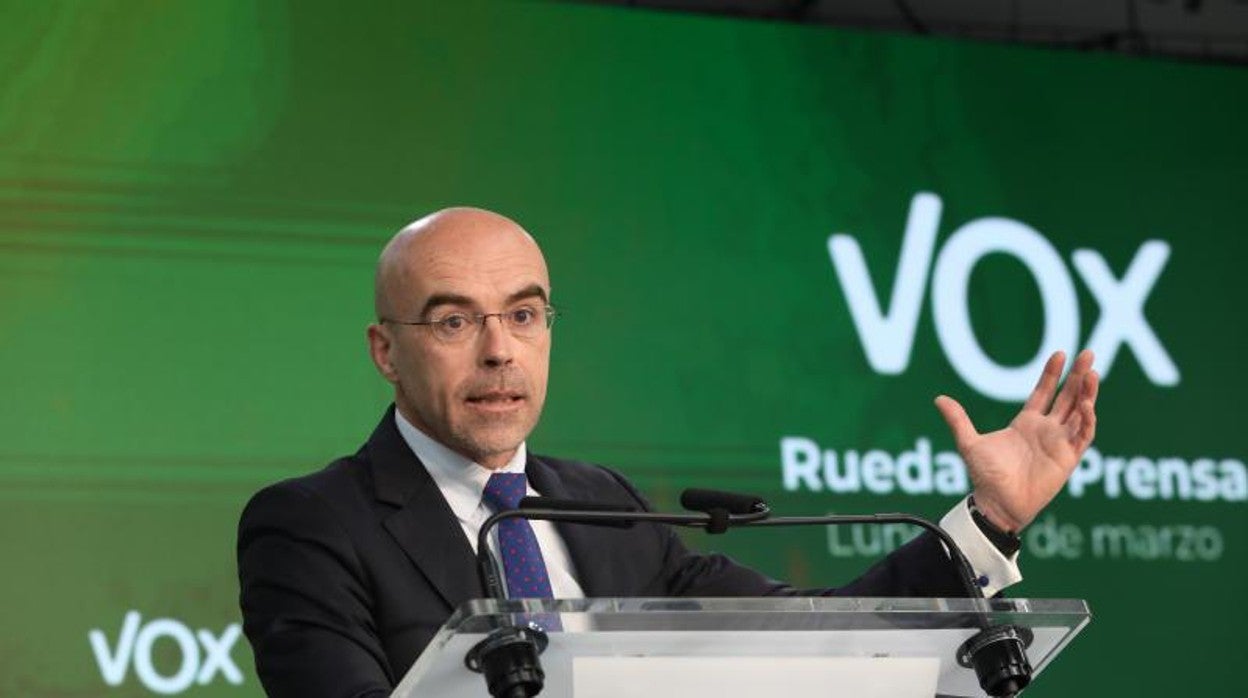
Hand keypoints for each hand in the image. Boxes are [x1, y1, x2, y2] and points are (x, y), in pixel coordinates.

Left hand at [934, 349, 1098, 531]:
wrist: (997, 503)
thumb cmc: (985, 476)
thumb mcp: (969, 442)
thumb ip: (958, 420)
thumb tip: (939, 398)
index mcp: (1026, 423)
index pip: (1044, 392)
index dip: (1052, 374)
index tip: (1059, 354)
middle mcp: (1046, 430)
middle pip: (1067, 397)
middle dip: (1078, 377)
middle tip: (1088, 354)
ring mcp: (1059, 443)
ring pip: (1080, 413)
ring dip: (1088, 394)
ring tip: (1093, 374)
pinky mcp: (1067, 458)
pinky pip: (1083, 436)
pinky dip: (1086, 420)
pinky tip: (1086, 405)